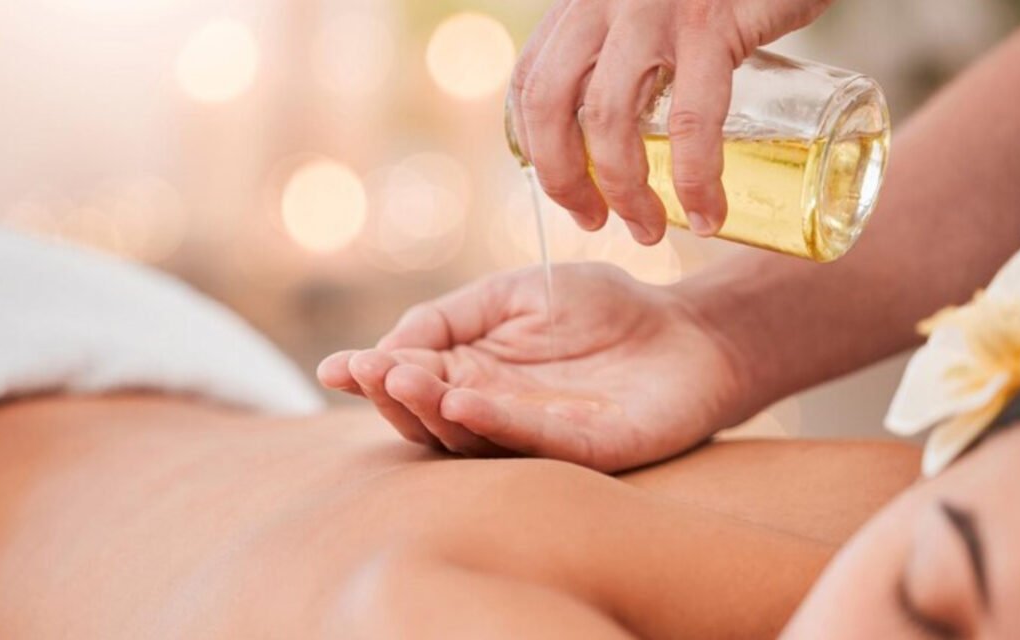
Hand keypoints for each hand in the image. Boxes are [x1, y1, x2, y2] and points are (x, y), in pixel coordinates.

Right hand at [318, 264, 752, 471]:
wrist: (684, 328)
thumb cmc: (601, 308)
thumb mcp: (514, 293)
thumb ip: (452, 317)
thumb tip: (388, 344)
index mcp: (475, 373)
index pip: (413, 380)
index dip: (373, 375)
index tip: (336, 367)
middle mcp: (496, 410)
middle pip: (430, 417)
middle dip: (394, 397)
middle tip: (368, 372)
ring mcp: (538, 434)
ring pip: (471, 437)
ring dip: (432, 411)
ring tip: (402, 380)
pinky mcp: (586, 449)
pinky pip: (533, 441)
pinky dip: (495, 423)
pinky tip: (464, 399)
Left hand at [510, 0, 832, 243]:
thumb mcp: (651, 5)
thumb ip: (626, 48)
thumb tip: (618, 130)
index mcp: (583, 3)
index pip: (530, 83)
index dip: (536, 148)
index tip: (566, 189)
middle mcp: (602, 0)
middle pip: (549, 105)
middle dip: (562, 179)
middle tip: (594, 221)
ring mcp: (652, 9)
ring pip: (611, 119)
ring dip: (624, 191)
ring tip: (649, 229)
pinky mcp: (711, 22)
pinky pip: (691, 120)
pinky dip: (696, 179)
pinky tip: (707, 213)